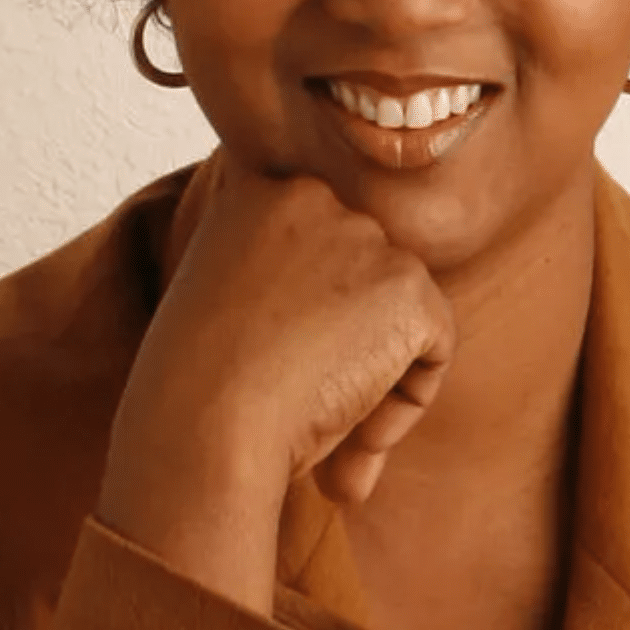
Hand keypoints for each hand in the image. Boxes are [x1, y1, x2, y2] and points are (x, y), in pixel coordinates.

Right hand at [95, 148, 455, 610]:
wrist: (202, 426)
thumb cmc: (195, 391)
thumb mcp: (223, 306)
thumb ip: (279, 281)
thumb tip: (335, 312)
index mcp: (257, 192)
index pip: (319, 251)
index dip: (306, 324)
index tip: (269, 372)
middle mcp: (314, 196)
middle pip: (364, 281)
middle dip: (346, 346)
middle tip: (299, 405)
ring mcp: (365, 236)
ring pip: (400, 316)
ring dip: (374, 378)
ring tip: (321, 425)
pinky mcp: (408, 282)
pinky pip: (434, 349)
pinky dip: (405, 404)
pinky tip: (353, 437)